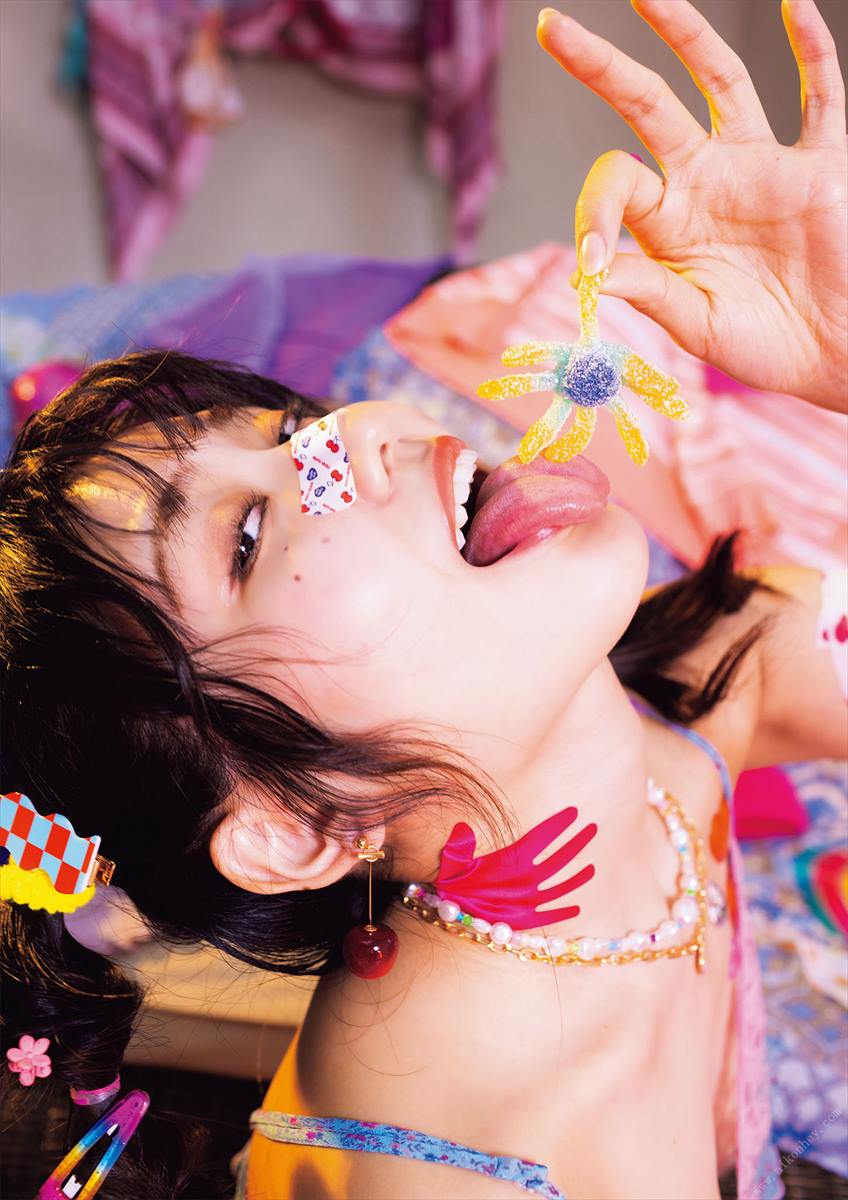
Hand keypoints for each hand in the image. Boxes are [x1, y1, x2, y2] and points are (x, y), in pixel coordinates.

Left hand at [538, 1, 847, 412]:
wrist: (831, 356)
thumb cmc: (760, 347)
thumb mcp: (695, 324)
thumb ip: (649, 291)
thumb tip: (591, 272)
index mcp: (666, 223)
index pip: (617, 183)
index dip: (594, 211)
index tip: (589, 260)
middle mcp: (705, 181)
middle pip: (647, 106)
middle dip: (602, 67)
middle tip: (553, 27)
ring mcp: (761, 166)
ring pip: (722, 80)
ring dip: (686, 33)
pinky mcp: (820, 165)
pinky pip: (820, 95)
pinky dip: (812, 49)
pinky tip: (792, 4)